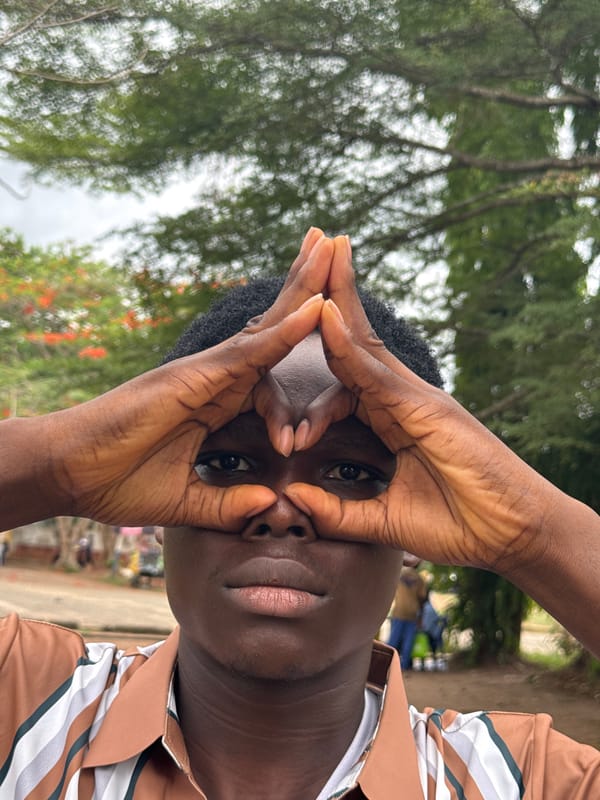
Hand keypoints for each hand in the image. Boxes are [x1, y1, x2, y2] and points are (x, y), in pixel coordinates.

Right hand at [5, 232, 332, 531]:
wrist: (71, 474)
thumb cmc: (118, 481)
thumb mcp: (186, 499)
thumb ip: (229, 503)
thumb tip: (269, 505)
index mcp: (218, 401)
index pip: (270, 372)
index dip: (298, 368)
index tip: (312, 395)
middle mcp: (218, 377)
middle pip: (273, 328)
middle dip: (305, 290)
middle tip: (335, 250)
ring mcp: (209, 371)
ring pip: (267, 324)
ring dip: (303, 286)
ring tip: (332, 246)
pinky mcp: (197, 376)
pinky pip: (251, 349)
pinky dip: (285, 328)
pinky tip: (315, 306)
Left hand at [285, 239, 556, 571]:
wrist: (513, 534)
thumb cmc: (460, 523)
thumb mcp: (387, 520)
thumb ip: (340, 511)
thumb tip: (295, 498)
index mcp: (389, 417)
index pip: (344, 370)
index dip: (318, 340)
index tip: (287, 316)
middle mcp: (399, 397)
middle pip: (353, 339)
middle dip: (331, 293)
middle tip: (311, 248)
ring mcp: (413, 398)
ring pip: (364, 340)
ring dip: (339, 294)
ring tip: (320, 249)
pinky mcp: (425, 408)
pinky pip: (376, 371)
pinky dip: (348, 341)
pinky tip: (324, 313)